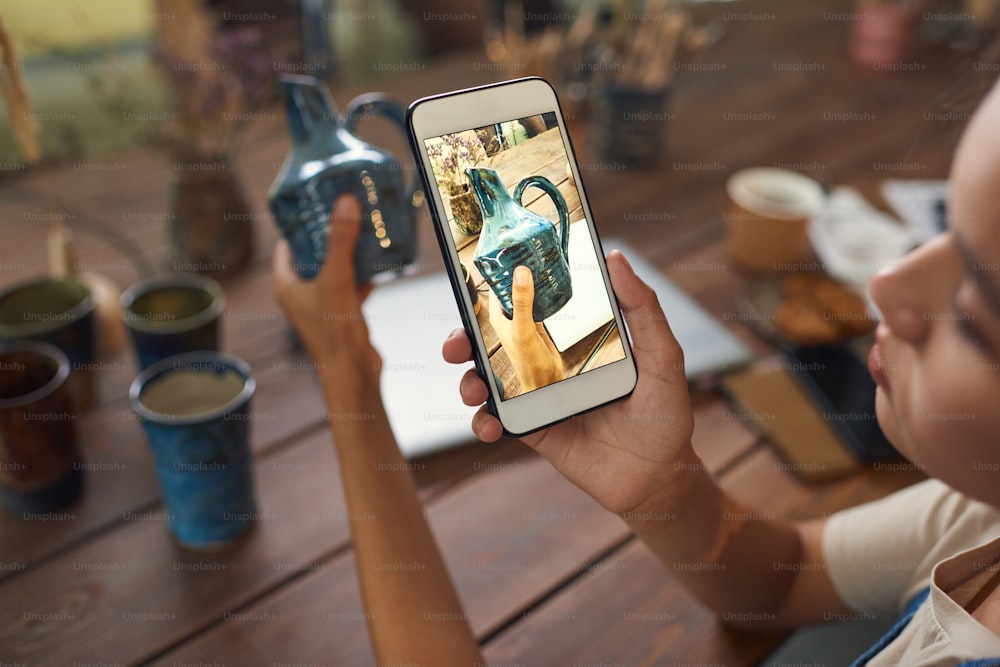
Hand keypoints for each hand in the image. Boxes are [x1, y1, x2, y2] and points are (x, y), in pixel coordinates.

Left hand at [273, 195, 378, 375]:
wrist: (353, 372)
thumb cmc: (336, 329)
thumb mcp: (338, 278)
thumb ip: (341, 240)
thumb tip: (345, 201)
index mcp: (286, 285)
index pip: (286, 246)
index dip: (300, 226)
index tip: (318, 207)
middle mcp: (298, 296)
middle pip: (311, 257)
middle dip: (329, 238)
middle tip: (345, 216)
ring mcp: (319, 308)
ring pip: (332, 273)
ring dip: (347, 257)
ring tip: (363, 237)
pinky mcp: (338, 318)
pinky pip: (347, 290)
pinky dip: (359, 279)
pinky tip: (376, 270)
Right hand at [443, 250, 696, 515]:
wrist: (657, 478)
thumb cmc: (665, 414)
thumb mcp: (663, 356)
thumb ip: (642, 309)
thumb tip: (615, 259)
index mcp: (577, 338)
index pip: (534, 309)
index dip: (502, 297)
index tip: (480, 285)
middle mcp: (552, 364)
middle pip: (497, 343)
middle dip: (465, 338)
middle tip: (457, 344)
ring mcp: (539, 397)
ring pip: (488, 380)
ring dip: (469, 380)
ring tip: (473, 389)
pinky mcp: (534, 429)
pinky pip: (497, 421)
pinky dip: (483, 422)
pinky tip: (490, 426)